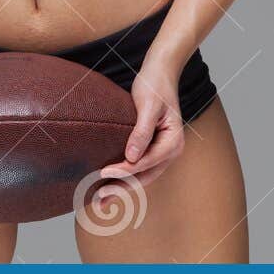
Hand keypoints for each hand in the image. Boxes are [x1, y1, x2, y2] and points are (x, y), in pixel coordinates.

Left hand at [96, 61, 184, 205]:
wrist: (160, 73)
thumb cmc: (154, 85)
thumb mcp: (148, 105)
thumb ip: (141, 131)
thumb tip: (131, 158)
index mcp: (173, 141)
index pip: (146, 162)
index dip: (125, 170)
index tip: (103, 172)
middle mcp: (171, 151)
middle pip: (145, 176)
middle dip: (122, 188)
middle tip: (100, 198)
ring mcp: (162, 151)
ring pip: (142, 176)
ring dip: (123, 187)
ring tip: (101, 200)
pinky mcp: (152, 149)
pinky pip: (139, 168)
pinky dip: (125, 177)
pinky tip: (110, 184)